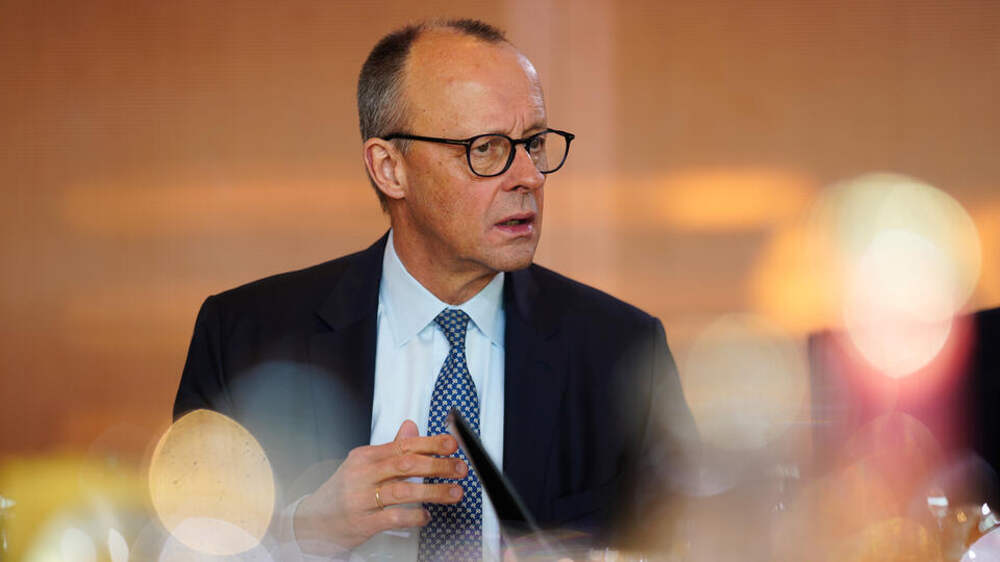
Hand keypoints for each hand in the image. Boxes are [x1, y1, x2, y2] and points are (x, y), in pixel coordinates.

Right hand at [292, 420, 467, 553]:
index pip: (404, 445)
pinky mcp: (362, 522)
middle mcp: (362, 474)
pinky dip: (414, 517)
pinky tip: (426, 516)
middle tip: (459, 468)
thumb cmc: (342, 493)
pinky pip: (394, 518)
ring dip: (433, 491)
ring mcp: (361, 499)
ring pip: (403, 491)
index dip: (432, 443)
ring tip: (454, 492)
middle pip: (406, 464)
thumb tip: (412, 427)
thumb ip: (391, 448)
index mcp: (365, 456)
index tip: (452, 444)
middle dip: (438, 465)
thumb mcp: (363, 465)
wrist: (311, 522)